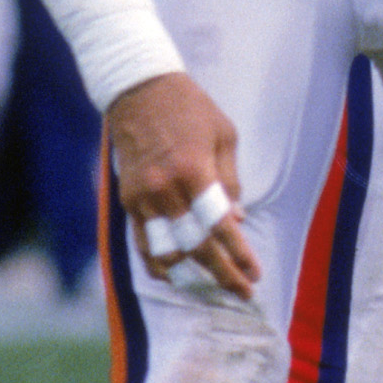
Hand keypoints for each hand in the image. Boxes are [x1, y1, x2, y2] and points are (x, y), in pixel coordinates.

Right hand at [107, 70, 258, 297]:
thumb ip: (229, 180)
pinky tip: (173, 275)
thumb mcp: (224, 136)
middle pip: (196, 245)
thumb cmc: (190, 110)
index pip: (219, 226)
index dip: (238, 255)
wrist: (140, 91)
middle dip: (222, 273)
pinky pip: (143, 241)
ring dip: (191, 272)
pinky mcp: (129, 199)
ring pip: (167, 250)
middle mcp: (166, 189)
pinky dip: (157, 262)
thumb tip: (235, 220)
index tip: (254, 275)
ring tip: (212, 285)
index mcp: (194, 171)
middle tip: (242, 291)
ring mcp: (143, 197)